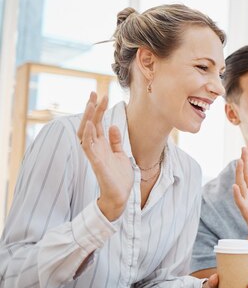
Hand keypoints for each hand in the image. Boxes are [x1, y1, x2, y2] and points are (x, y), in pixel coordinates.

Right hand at [77, 92, 132, 220]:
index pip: (97, 123)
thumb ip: (115, 141)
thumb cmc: (119, 177)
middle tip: (94, 92)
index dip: (98, 109)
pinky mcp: (96, 162)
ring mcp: (95, 154)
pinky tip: (90, 124)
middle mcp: (96, 147)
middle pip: (91, 123)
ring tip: (91, 103)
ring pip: (86, 132)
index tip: (101, 95)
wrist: (120, 195)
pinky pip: (88, 147)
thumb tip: (113, 126)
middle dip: (92, 108)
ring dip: (88, 117)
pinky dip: (88, 135)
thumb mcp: (121, 155)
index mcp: (102, 145)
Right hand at [232, 146, 247, 249]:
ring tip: (239, 161)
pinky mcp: (246, 210)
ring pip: (241, 184)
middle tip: (243, 148)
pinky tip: (235, 185)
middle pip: (245, 173)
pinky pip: (240, 201)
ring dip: (239, 173)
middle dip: (244, 161)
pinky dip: (237, 194)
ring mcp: (246, 200)